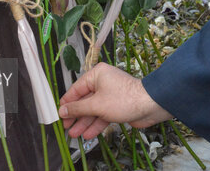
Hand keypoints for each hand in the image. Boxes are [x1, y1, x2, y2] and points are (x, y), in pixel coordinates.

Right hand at [58, 62, 172, 138]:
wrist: (150, 105)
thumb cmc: (125, 99)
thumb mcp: (96, 105)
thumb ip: (78, 108)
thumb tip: (63, 110)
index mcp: (97, 75)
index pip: (76, 89)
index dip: (67, 103)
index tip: (59, 114)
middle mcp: (103, 82)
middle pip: (84, 101)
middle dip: (76, 115)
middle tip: (66, 127)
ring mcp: (110, 95)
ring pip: (93, 110)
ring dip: (84, 122)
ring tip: (74, 134)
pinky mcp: (117, 106)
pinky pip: (102, 115)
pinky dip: (96, 124)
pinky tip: (88, 134)